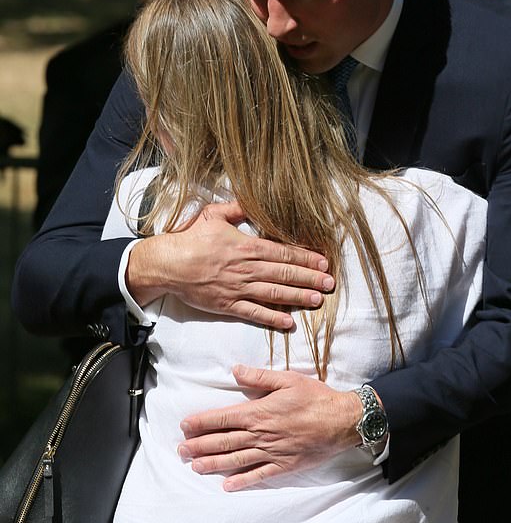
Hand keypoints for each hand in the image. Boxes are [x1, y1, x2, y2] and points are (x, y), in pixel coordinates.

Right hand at [126, 200, 334, 328]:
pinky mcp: (228, 305)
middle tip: (330, 283)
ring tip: (318, 300)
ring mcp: (238, 288)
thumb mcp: (214, 215)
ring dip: (299, 297)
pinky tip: (289, 322)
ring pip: (275, 293)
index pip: (283, 253)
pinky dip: (272, 318)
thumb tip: (254, 200)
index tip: (323, 262)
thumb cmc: (190, 238)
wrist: (167, 264)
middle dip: (310, 278)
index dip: (306, 258)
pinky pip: (254, 313)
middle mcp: (246, 268)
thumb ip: (237, 208)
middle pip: (285, 273)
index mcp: (246, 246)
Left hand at [178, 365, 361, 490]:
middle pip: (224, 441)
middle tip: (180, 451)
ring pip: (236, 459)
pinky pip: (260, 475)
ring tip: (195, 466)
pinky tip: (227, 486)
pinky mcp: (285, 465)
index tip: (184, 426)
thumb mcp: (288, 379)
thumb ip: (260, 376)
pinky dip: (243, 481)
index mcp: (260, 411)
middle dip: (200, 445)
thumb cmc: (316, 397)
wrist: (343, 420)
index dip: (202, 422)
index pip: (223, 418)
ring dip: (213, 463)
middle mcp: (262, 434)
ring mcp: (272, 452)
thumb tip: (235, 370)